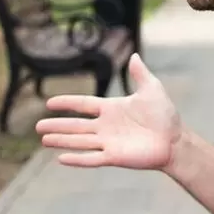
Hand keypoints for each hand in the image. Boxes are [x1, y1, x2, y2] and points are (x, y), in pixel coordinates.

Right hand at [36, 53, 180, 170]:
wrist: (175, 140)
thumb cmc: (165, 115)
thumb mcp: (152, 89)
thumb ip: (139, 74)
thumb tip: (134, 55)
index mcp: (111, 109)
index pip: (83, 105)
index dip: (67, 103)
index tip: (49, 103)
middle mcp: (105, 126)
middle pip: (75, 125)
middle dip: (57, 126)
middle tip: (38, 126)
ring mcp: (108, 142)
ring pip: (79, 141)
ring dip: (61, 141)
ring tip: (43, 139)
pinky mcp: (114, 157)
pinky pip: (91, 158)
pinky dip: (77, 159)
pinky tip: (61, 158)